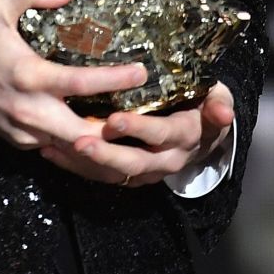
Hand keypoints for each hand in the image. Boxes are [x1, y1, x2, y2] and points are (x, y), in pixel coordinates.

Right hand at [0, 0, 147, 151]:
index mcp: (28, 74)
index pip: (82, 83)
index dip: (116, 80)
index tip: (141, 72)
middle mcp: (29, 109)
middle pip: (86, 133)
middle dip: (116, 130)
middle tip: (143, 116)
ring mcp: (24, 130)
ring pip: (73, 146)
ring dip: (99, 139)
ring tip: (125, 125)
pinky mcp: (19, 140)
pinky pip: (55, 146)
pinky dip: (76, 141)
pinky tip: (92, 129)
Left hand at [40, 81, 234, 188]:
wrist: (205, 136)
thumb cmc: (204, 104)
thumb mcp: (218, 98)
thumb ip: (220, 103)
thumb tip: (223, 112)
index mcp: (186, 136)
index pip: (162, 134)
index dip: (139, 128)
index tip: (114, 119)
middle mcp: (167, 158)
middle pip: (134, 161)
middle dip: (105, 153)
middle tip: (79, 140)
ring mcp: (148, 170)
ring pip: (115, 173)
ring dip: (84, 163)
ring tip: (56, 147)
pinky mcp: (131, 175)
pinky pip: (102, 176)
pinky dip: (76, 166)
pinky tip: (51, 151)